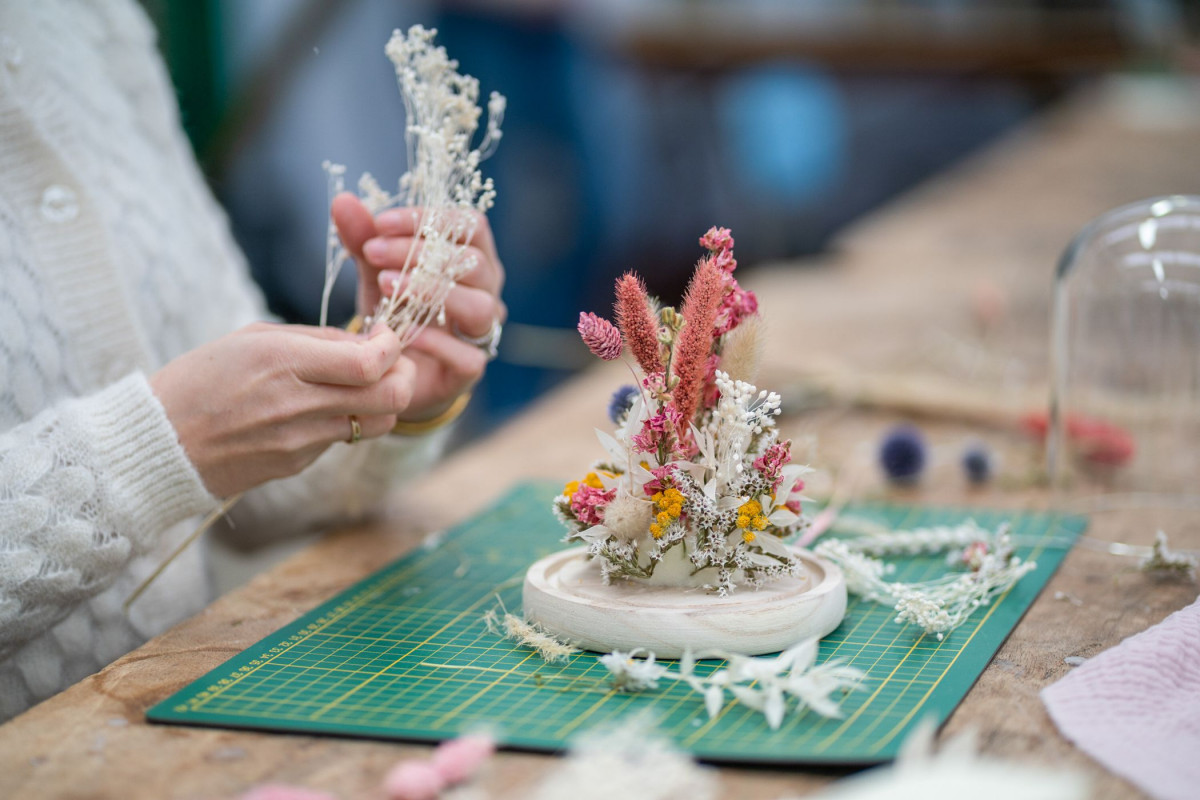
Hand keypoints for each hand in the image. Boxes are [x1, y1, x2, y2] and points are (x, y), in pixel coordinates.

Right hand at [150, 322, 414, 497]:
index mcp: (284, 362)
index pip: (370, 363)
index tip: (388, 337)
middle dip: (404, 376)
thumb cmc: (201, 379)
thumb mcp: (253, 339)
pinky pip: (342, 439)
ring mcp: (301, 440)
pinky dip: (345, 420)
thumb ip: (318, 340)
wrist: (159, 443)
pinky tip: (317, 408)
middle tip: (396, 364)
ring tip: (360, 385)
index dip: (393, 348)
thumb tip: (371, 344)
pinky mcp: (298, 464)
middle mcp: (298, 404)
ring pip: (377, 424)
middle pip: (390, 398)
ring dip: (380, 402)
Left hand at [331, 194, 505, 421]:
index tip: (382, 222)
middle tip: (373, 253)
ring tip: (386, 286)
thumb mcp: (374, 271)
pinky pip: (469, 355)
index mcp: (473, 257)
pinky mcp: (472, 368)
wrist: (388, 369)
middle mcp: (487, 290)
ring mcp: (484, 331)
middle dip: (420, 253)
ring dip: (431, 292)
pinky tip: (401, 332)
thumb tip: (342, 201)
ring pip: (480, 306)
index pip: (471, 225)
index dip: (430, 219)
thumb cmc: (393, 311)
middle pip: (473, 262)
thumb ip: (363, 238)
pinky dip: (435, 342)